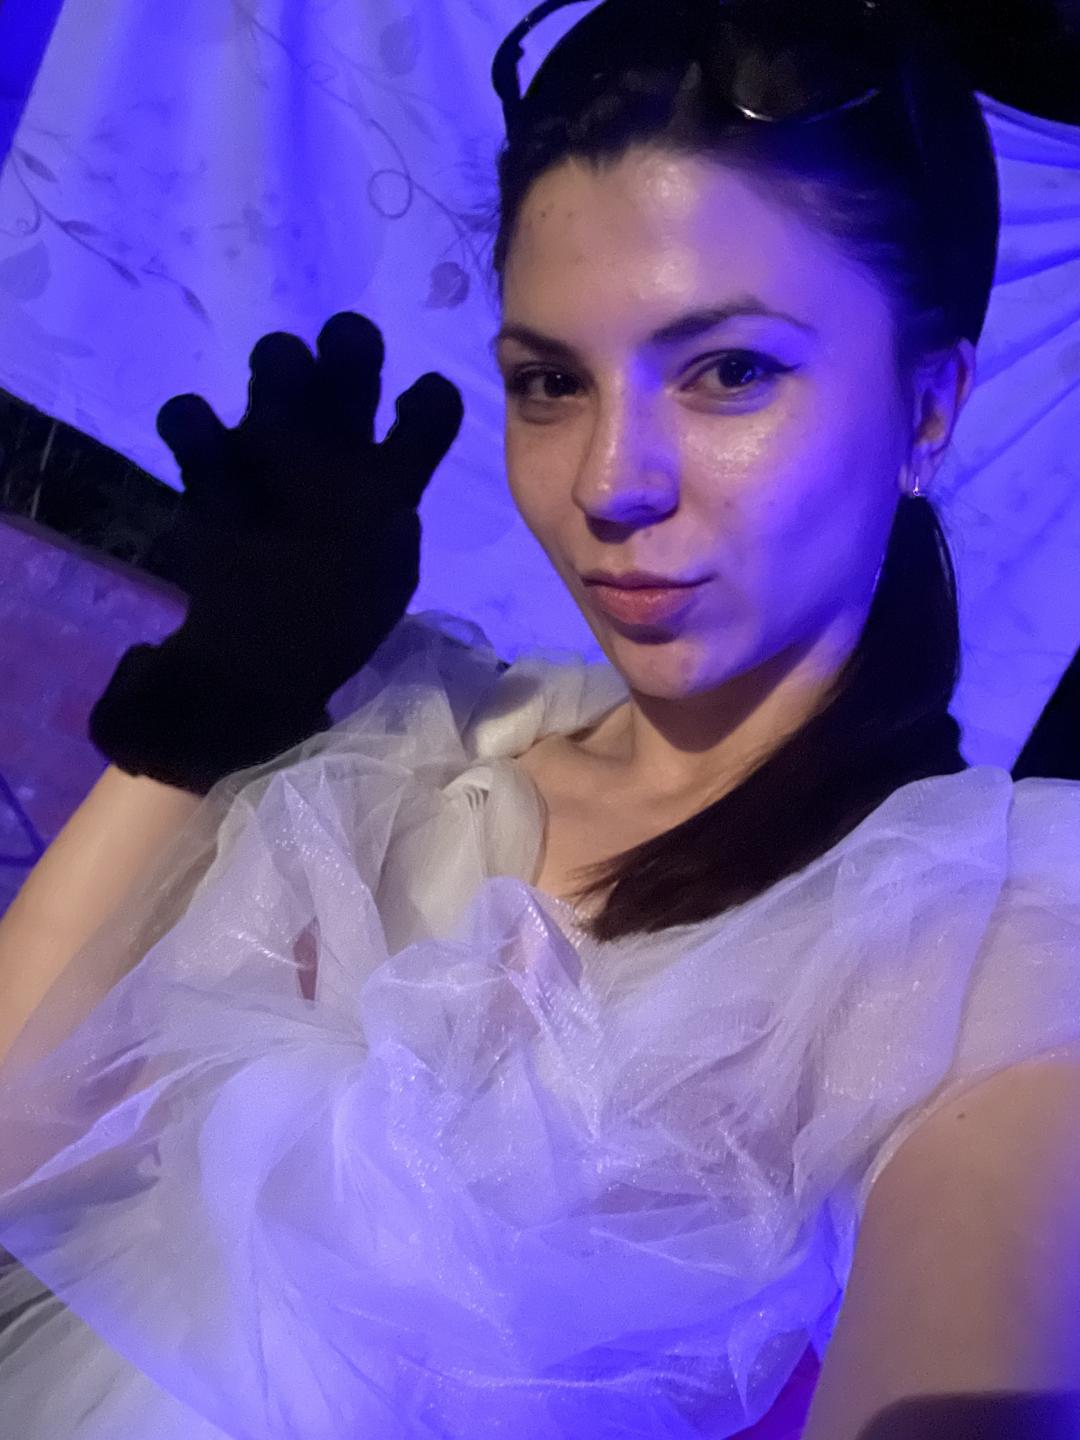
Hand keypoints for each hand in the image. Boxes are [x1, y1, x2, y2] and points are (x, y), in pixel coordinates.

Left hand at [89, 312, 464, 793]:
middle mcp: (334, 452)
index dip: (427, 398)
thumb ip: (392, 505)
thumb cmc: (338, 621)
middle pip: (352, 344)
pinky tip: (204, 446)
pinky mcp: (209, 470)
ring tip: (275, 410)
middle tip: (339, 372)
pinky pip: (191, 414)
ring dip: (280, 371)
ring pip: (278, 356)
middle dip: (348, 345)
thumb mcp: (392, 566)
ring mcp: (268, 451)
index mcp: (391, 486)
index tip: (416, 409)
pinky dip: (195, 425)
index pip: (433, 405)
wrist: (258, 665)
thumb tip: (383, 468)